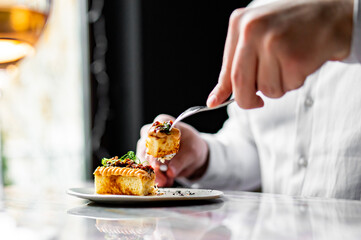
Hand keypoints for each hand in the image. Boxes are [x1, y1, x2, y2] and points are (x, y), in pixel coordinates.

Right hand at [136, 114, 208, 186]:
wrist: (192, 154)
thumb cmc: (192, 146)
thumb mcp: (192, 152)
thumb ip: (181, 160)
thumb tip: (171, 172)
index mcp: (162, 122)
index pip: (153, 133)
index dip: (154, 149)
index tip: (158, 165)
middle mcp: (150, 132)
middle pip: (146, 149)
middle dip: (154, 167)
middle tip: (163, 180)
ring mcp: (146, 146)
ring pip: (144, 160)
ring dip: (154, 174)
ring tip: (167, 182)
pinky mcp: (146, 158)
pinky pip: (147, 168)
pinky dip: (156, 177)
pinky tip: (166, 181)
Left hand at [207, 0, 352, 108]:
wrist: (332, 13)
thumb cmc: (292, 27)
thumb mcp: (258, 36)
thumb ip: (237, 66)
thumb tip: (214, 99)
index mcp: (240, 23)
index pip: (226, 69)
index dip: (224, 90)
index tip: (216, 103)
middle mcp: (253, 30)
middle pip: (240, 83)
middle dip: (248, 100)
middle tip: (257, 102)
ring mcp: (273, 42)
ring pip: (266, 89)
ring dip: (279, 86)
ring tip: (288, 64)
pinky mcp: (294, 56)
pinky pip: (288, 86)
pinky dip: (295, 81)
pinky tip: (302, 61)